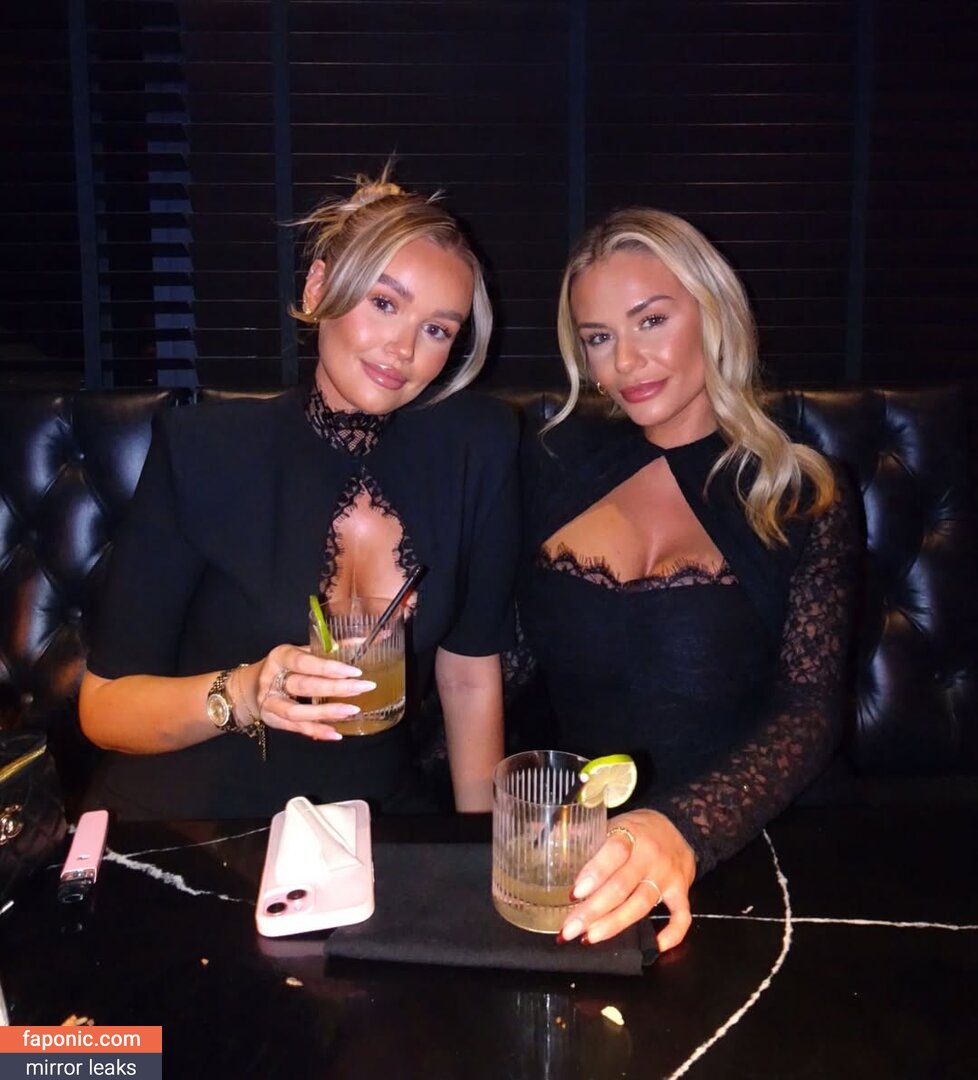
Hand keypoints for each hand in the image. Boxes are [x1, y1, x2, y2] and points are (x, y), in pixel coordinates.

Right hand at [244, 645, 376, 740]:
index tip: (355, 671)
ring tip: (352, 711)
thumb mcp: (301, 653)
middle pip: (304, 686)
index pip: (305, 662)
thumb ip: (329, 650)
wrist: (249, 686)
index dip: (329, 667)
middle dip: (335, 689)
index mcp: (281, 656)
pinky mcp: (273, 721)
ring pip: (297, 711)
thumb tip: (370, 640)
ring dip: (326, 713)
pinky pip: (296, 729)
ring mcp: (270, 702)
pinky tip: (336, 734)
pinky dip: (317, 732)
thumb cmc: (285, 667)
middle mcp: (272, 679)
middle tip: (363, 688)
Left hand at [557, 809, 695, 953]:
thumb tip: (541, 838)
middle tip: (569, 928)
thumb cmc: (636, 829)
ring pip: (641, 905)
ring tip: (589, 938)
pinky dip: (671, 935)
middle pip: (621, 886)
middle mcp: (651, 856)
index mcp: (631, 833)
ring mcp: (668, 876)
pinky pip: (681, 917)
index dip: (595, 873)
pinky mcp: (682, 891)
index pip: (614, 852)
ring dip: (614, 924)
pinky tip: (654, 948)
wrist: (678, 826)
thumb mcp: (611, 823)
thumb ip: (583, 836)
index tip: (574, 893)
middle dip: (593, 910)